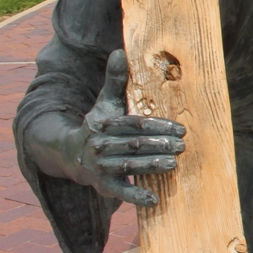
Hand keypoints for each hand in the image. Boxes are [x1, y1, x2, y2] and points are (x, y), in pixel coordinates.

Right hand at [62, 49, 186, 206]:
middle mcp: (99, 145)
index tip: (180, 128)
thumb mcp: (104, 103)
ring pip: (128, 165)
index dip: (158, 126)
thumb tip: (119, 52)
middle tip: (183, 146)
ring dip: (151, 166)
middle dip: (159, 145)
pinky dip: (136, 196)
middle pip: (133, 145)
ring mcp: (100, 166)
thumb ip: (115, 81)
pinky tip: (154, 200)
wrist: (68, 153)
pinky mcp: (102, 185)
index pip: (134, 124)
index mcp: (103, 124)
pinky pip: (120, 191)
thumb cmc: (97, 125)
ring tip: (174, 164)